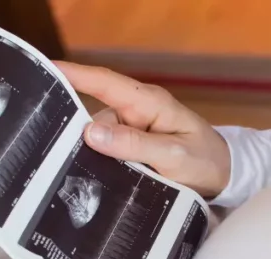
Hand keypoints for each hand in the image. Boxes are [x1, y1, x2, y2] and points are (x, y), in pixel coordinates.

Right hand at [55, 61, 230, 198]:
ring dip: (88, 154)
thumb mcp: (174, 156)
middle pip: (93, 113)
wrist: (224, 177)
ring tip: (74, 173)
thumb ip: (136, 144)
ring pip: (97, 138)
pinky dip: (98, 163)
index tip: (45, 69)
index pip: (106, 83)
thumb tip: (91, 132)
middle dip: (72, 127)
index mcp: (149, 104)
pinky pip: (106, 151)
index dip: (75, 74)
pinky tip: (91, 177)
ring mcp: (133, 130)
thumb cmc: (205, 162)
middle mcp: (136, 112)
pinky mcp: (131, 148)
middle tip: (48, 147)